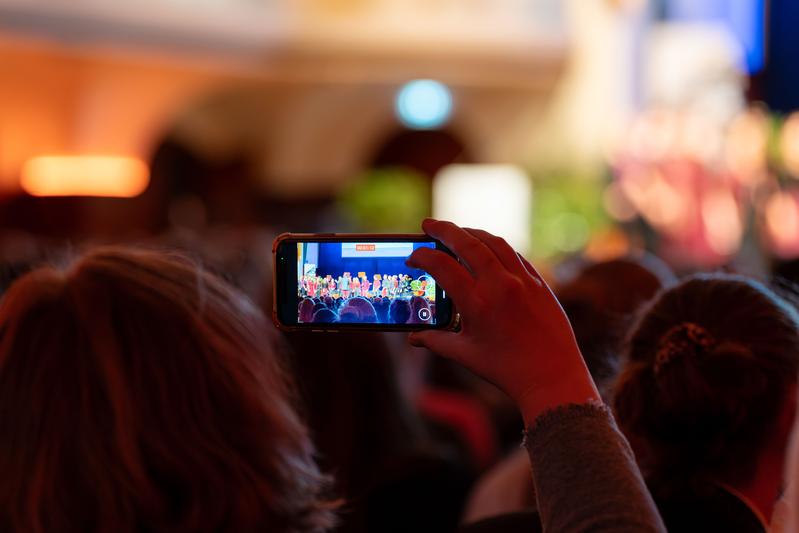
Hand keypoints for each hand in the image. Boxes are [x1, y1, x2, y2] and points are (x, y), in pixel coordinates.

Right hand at [407, 219, 598, 424]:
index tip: (413, 258)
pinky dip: (495, 247)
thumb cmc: (506, 370)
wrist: (552, 378)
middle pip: (467, 243)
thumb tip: (414, 337)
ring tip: (456, 233)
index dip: (422, 257)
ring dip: (471, 233)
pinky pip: (514, 255)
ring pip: (494, 242)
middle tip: (428, 225)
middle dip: (444, 230)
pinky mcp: (540, 283)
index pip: (442, 266)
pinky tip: (486, 250)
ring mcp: (523, 281)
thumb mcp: (465, 355)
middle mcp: (500, 285)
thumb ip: (436, 341)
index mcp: (477, 303)